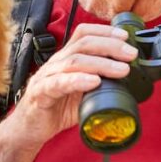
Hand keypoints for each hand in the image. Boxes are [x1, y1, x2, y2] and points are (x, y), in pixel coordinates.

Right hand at [2, 22, 137, 149]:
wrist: (29, 129)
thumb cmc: (56, 110)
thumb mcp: (83, 94)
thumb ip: (101, 85)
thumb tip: (131, 84)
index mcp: (66, 59)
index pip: (83, 34)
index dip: (105, 32)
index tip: (126, 37)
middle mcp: (56, 63)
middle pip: (82, 44)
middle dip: (110, 46)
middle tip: (131, 54)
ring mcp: (46, 77)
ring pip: (73, 61)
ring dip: (101, 63)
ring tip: (122, 70)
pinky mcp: (39, 94)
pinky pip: (58, 83)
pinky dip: (78, 80)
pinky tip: (94, 82)